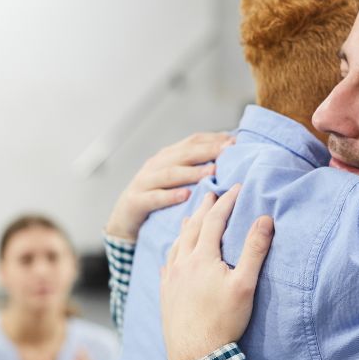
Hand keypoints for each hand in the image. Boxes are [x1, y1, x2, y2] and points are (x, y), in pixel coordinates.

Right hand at [105, 132, 233, 240]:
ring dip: (192, 172)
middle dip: (207, 151)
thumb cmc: (156, 198)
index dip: (213, 140)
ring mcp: (144, 182)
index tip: (235, 142)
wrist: (123, 220)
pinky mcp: (136, 200)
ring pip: (170, 174)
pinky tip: (185, 195)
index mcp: (167, 156)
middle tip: (229, 152)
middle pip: (184, 154)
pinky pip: (154, 198)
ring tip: (212, 172)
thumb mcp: (175, 180)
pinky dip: (169, 196)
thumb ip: (196, 168)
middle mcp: (155, 165)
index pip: (192, 141)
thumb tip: (227, 157)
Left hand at [160, 185, 272, 359]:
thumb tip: (265, 219)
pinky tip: (174, 256)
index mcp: (202, 257)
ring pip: (177, 244)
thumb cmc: (224, 321)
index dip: (226, 202)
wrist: (195, 354)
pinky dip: (173, 252)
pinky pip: (167, 265)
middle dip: (204, 208)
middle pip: (192, 227)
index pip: (214, 220)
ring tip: (192, 218)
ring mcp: (170, 278)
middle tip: (211, 194)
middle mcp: (181, 263)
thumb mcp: (245, 285)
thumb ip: (254, 250)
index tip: (235, 187)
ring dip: (186, 227)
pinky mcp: (166, 294)